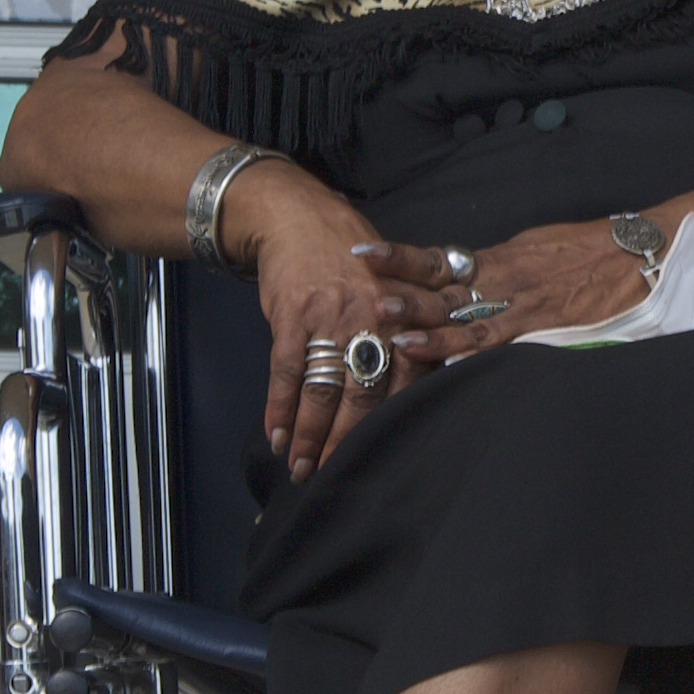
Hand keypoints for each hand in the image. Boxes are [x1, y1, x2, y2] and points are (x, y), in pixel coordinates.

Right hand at [247, 190, 445, 480]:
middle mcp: (372, 322)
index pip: (401, 385)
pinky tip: (275, 434)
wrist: (299, 218)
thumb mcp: (394, 287)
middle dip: (343, 442)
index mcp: (403, 319)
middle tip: (332, 476)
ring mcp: (330, 320)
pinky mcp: (293, 316)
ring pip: (321, 391)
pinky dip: (279, 407)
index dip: (387, 427)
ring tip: (299, 467)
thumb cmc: (352, 258)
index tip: (379, 460)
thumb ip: (408, 334)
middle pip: (362, 397)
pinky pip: (286, 372)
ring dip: (307, 435)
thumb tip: (418, 388)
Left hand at [368, 218, 658, 373]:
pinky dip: (465, 351)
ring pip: (464, 317)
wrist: (643, 253)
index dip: (402, 258)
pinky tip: (438, 360)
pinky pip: (497, 342)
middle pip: (442, 287)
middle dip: (401, 291)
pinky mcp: (543, 329)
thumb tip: (474, 274)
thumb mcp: (540, 246)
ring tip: (388, 325)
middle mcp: (505, 280)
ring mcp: (522, 307)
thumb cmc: (596, 249)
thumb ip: (505, 264)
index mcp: (501, 258)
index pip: (440, 259)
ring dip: (425, 324)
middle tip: (361, 291)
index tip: (365, 253)